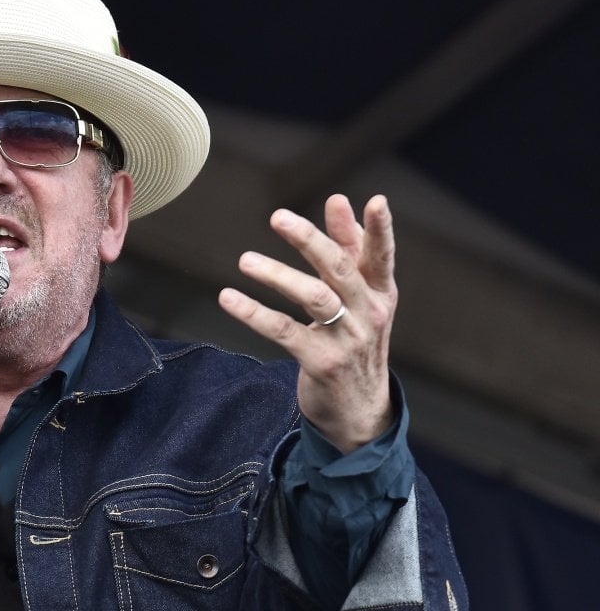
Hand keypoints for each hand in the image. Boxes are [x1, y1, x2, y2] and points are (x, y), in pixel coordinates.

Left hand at [218, 194, 396, 453]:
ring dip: (275, 275)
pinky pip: (282, 331)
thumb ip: (350, 250)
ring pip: (312, 297)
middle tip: (278, 217)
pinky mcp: (321, 362)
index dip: (379, 230)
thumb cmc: (356, 341)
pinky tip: (228, 298)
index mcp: (380, 293)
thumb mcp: (361, 298)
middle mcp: (368, 313)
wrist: (359, 409)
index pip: (381, 256)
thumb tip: (338, 200)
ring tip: (245, 260)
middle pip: (339, 269)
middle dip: (309, 240)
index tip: (375, 201)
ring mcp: (347, 339)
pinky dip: (253, 312)